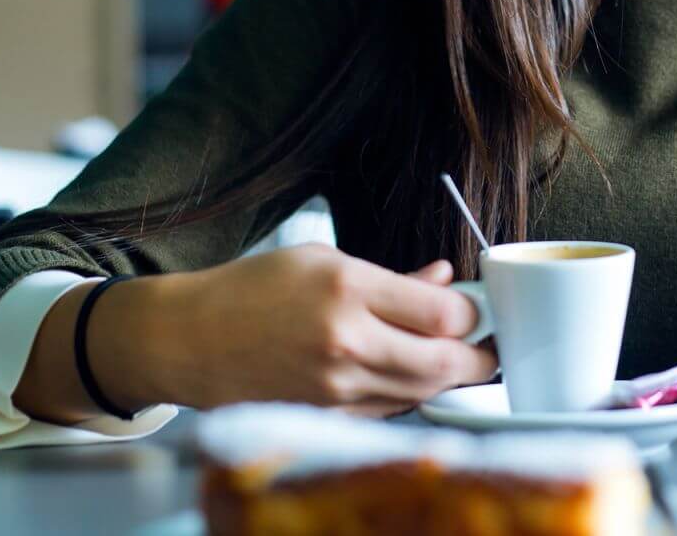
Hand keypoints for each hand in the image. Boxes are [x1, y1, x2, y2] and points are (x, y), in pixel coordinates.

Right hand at [142, 243, 496, 416]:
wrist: (189, 339)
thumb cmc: (253, 290)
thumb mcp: (326, 260)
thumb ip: (393, 278)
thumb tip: (446, 280)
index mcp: (347, 289)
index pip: (443, 314)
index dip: (471, 315)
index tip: (472, 310)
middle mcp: (344, 341)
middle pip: (443, 364)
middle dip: (477, 357)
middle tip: (487, 347)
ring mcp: (334, 387)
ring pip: (421, 392)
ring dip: (446, 378)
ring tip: (454, 359)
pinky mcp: (325, 416)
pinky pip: (389, 410)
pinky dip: (408, 395)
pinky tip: (408, 375)